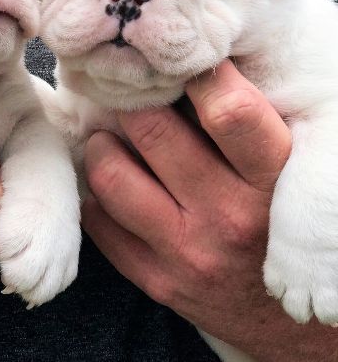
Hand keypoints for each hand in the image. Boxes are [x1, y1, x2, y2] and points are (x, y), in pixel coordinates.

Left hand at [82, 59, 337, 361]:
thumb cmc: (282, 222)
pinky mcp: (157, 282)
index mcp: (272, 179)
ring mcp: (187, 253)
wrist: (290, 320)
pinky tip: (113, 185)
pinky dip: (96, 194)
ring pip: (111, 176)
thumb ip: (245, 124)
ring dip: (101, 147)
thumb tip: (186, 68)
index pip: (228, 110)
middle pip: (152, 131)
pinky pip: (99, 222)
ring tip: (109, 140)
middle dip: (132, 104)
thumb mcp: (282, 170)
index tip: (178, 66)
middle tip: (130, 99)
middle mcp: (228, 217)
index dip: (197, 75)